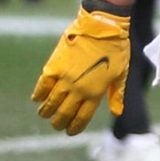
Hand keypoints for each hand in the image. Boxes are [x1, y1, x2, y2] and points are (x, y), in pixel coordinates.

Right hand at [31, 3, 130, 133]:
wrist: (101, 28)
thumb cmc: (116, 50)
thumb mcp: (122, 74)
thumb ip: (117, 94)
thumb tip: (117, 113)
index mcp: (96, 92)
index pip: (82, 117)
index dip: (75, 127)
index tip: (70, 132)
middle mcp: (79, 89)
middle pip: (64, 113)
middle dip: (58, 122)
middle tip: (56, 125)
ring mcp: (65, 78)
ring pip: (50, 102)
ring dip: (46, 111)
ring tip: (45, 115)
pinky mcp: (53, 67)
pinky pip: (42, 86)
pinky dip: (38, 94)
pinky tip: (37, 99)